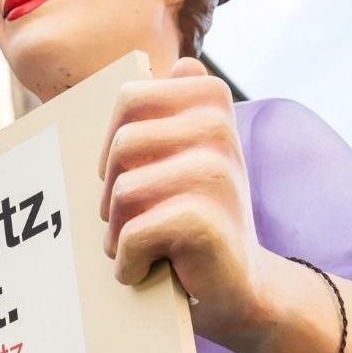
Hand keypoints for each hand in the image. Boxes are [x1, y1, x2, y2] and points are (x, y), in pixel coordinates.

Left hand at [97, 56, 279, 349]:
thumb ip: (162, 110)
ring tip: (143, 246)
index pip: (130, 97)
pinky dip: (129, 262)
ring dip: (119, 232)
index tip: (132, 173)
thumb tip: (166, 64)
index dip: (114, 141)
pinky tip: (147, 269)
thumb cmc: (192, 218)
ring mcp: (218, 172)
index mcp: (210, 100)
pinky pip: (135, 232)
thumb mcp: (176, 156)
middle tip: (133, 219)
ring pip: (125, 192)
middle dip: (112, 192)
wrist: (239, 288)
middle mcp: (219, 128)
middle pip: (123, 146)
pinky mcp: (208, 219)